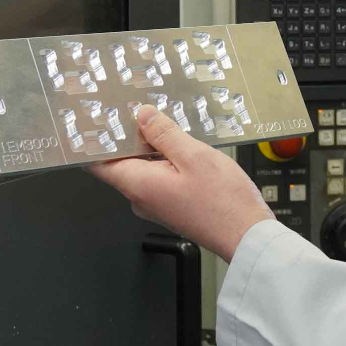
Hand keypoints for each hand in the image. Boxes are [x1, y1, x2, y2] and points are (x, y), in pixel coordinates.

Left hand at [87, 105, 273, 262]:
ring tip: (172, 127)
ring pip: (144, 167)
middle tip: (147, 111)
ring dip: (154, 147)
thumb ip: (164, 133)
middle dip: (132, 136)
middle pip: (122, 161)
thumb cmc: (223, 202)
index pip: (98, 162)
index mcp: (138, 184)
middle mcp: (141, 197)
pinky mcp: (171, 205)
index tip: (104, 118)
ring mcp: (156, 203)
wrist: (247, 235)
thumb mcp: (193, 155)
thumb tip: (142, 116)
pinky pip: (159, 177)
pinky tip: (185, 149)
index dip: (98, 139)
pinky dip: (167, 161)